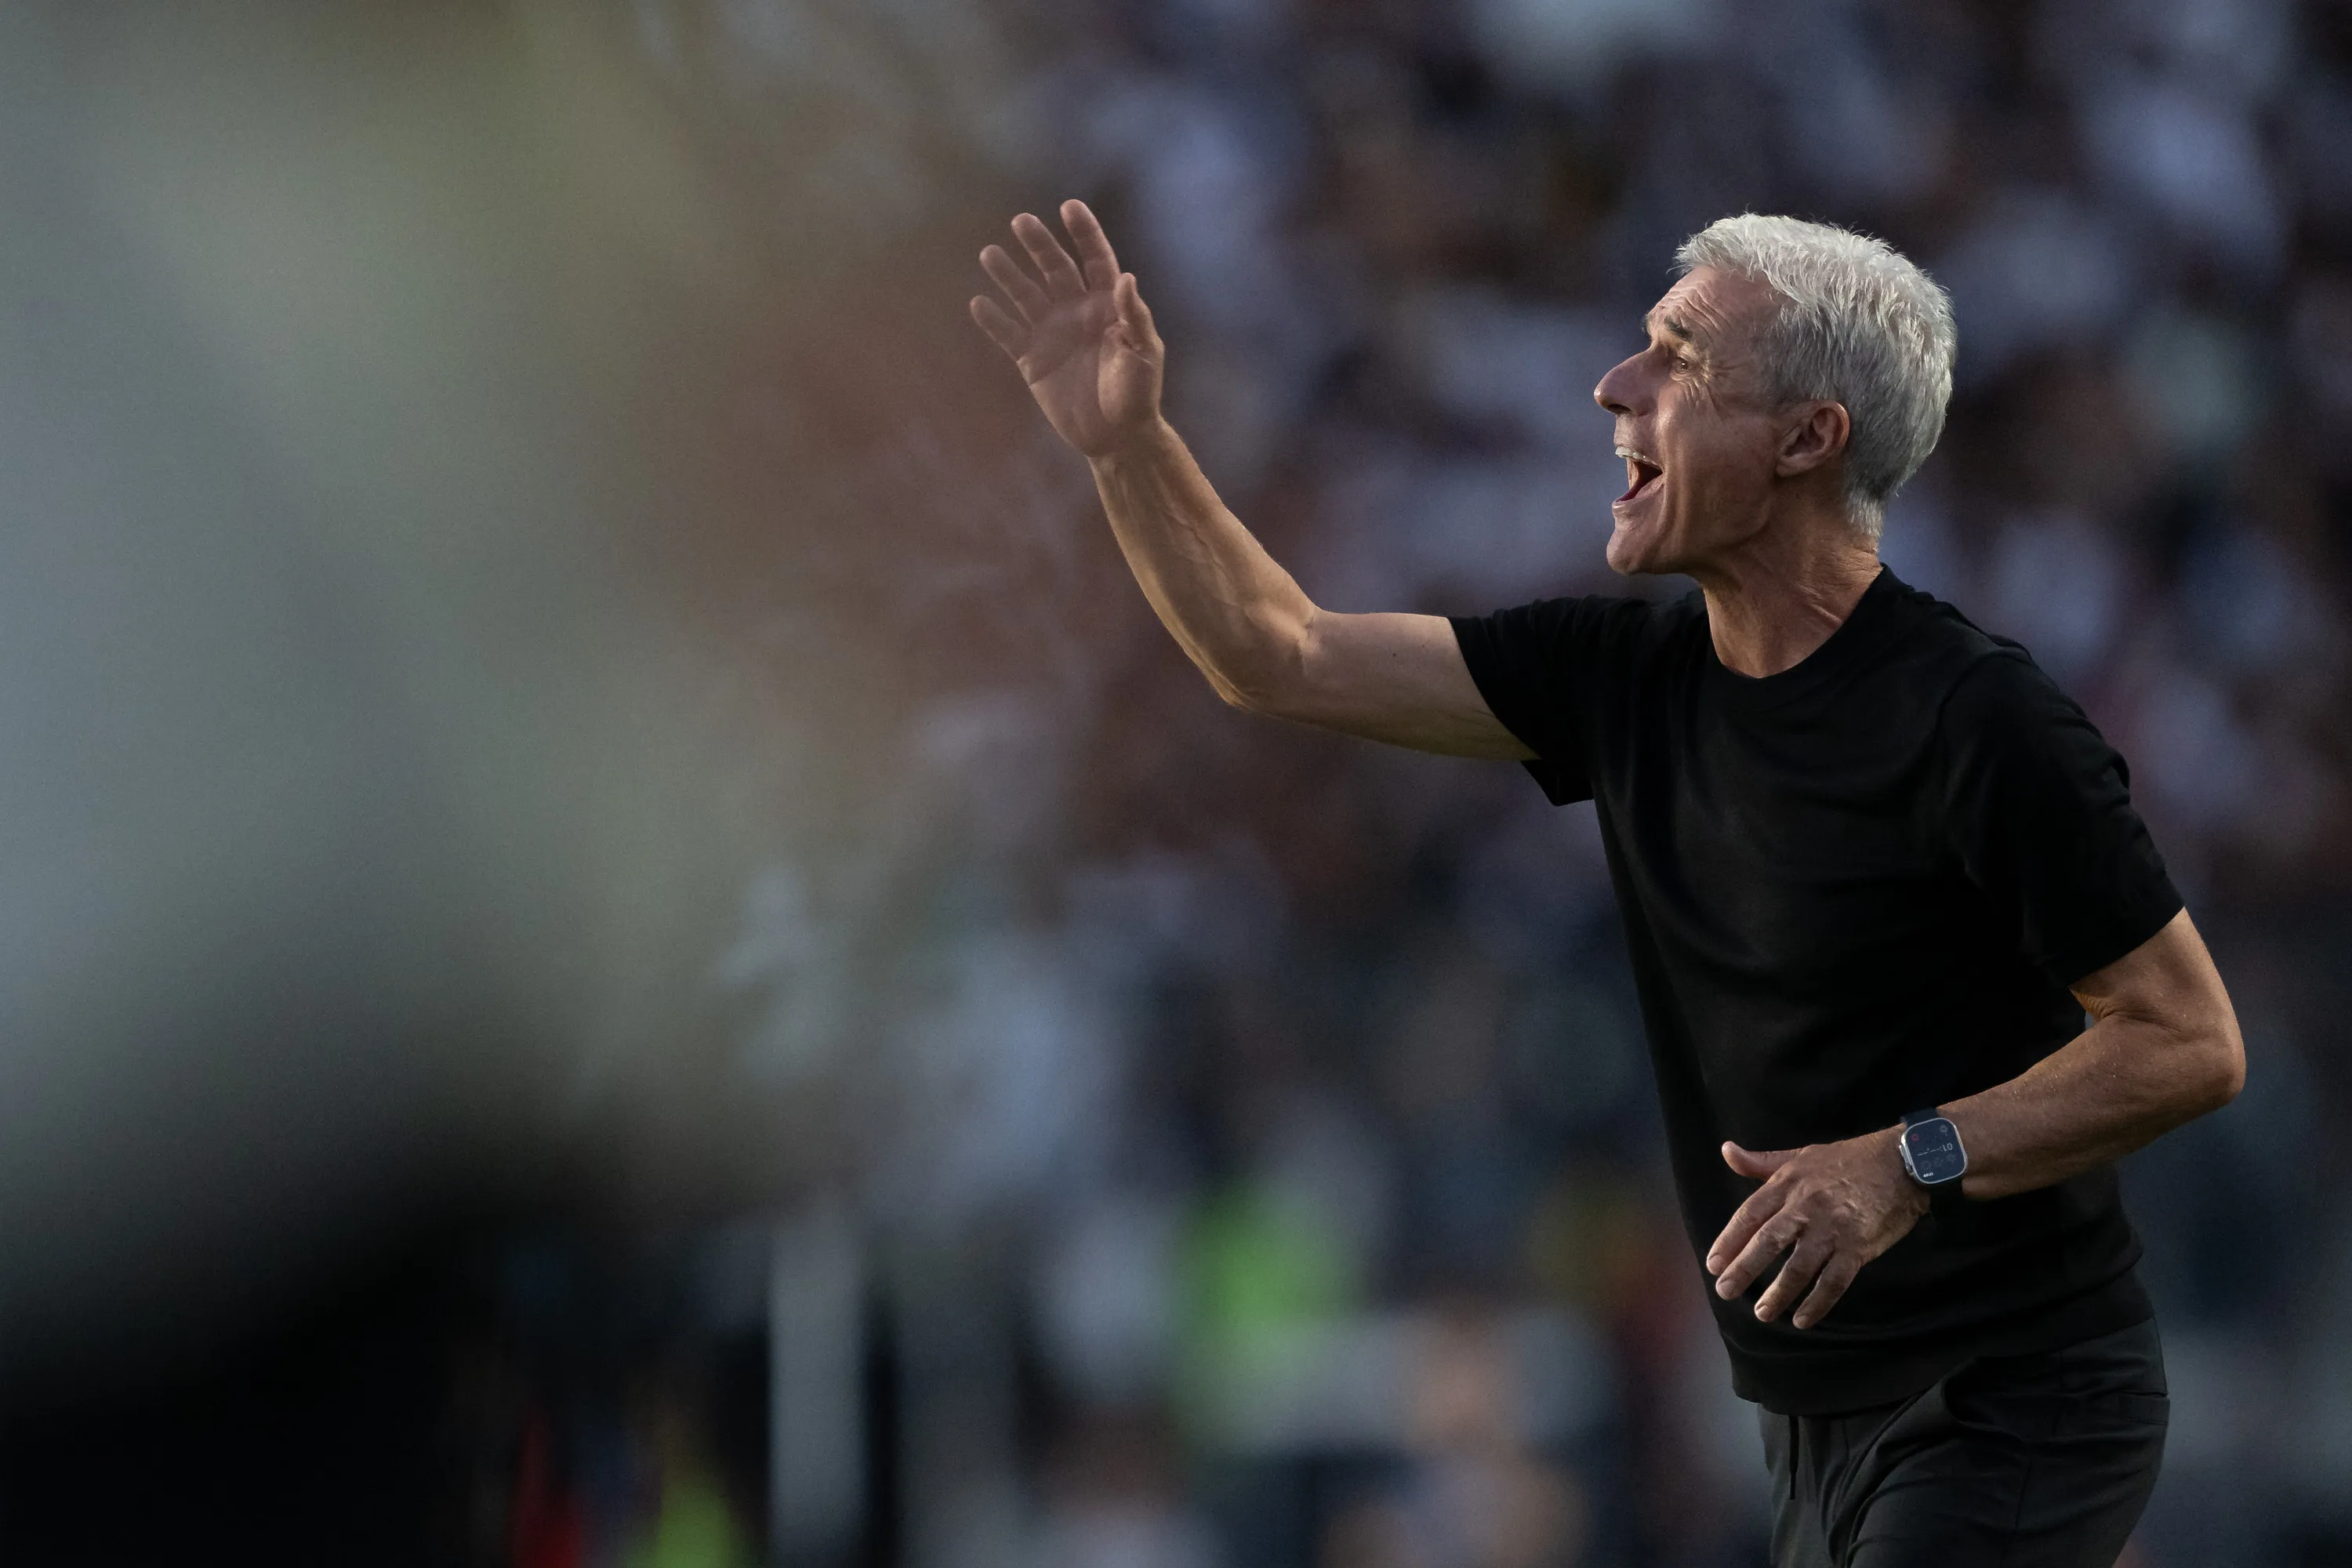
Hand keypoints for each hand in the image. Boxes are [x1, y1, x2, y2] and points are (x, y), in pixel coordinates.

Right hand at [970, 200, 1163, 457]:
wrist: (1117, 436)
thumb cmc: (1138, 394)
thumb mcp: (1144, 354)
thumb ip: (1133, 316)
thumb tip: (1125, 277)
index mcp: (1107, 305)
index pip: (1095, 259)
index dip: (1083, 232)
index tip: (1069, 206)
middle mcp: (1077, 311)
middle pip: (1055, 269)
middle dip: (1039, 245)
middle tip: (1021, 221)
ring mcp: (1053, 334)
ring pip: (1026, 296)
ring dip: (1009, 275)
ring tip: (989, 254)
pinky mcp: (1033, 360)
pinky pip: (1009, 335)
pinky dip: (994, 320)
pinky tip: (979, 303)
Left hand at [1704, 1130, 1928, 1329]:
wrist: (1903, 1162)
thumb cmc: (1849, 1159)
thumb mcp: (1801, 1155)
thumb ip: (1761, 1162)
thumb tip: (1726, 1151)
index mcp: (1788, 1184)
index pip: (1749, 1215)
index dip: (1729, 1240)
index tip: (1713, 1264)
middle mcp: (1806, 1207)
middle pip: (1767, 1242)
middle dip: (1743, 1270)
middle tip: (1725, 1291)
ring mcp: (1833, 1229)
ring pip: (1799, 1268)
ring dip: (1778, 1294)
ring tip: (1762, 1313)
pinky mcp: (1858, 1247)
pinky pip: (1834, 1282)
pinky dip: (1817, 1303)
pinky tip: (1803, 1319)